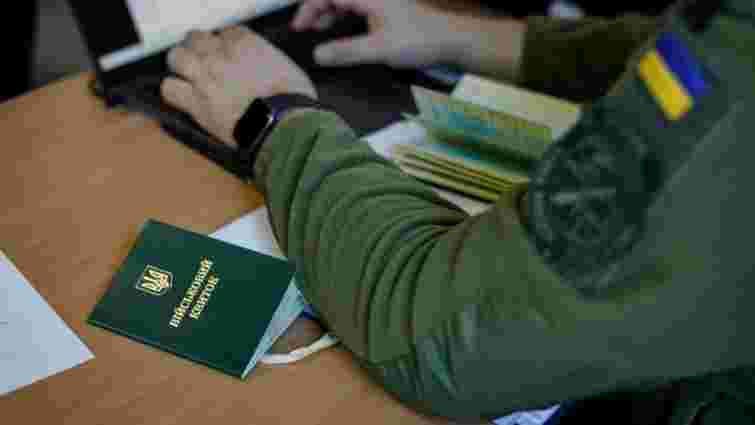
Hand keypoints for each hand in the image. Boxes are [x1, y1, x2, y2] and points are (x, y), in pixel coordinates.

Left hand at [161, 27, 316, 146]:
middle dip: (198, 48)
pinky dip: (174, 92)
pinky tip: (183, 96)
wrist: (282, 124)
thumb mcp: (288, 69)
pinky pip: (169, 89)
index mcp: (246, 43)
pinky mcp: (196, 103)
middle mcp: (220, 55)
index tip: (230, 54)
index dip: (226, 44)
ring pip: (176, 58)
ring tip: (187, 74)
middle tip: (204, 60)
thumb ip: (269, 61)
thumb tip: (267, 69)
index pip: (226, 32)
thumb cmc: (292, 100)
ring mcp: (205, 77)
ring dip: (181, 65)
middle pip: (195, 38)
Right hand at [291, 0, 461, 67]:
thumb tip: (316, 55)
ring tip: (318, 35)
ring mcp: (378, 1)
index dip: (309, 8)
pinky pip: (356, 10)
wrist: (450, 41)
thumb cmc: (419, 40)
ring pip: (344, 3)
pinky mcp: (385, 11)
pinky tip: (339, 36)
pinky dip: (343, 20)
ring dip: (329, 16)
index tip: (299, 28)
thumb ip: (347, 51)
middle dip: (316, 11)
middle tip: (304, 33)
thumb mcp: (379, 49)